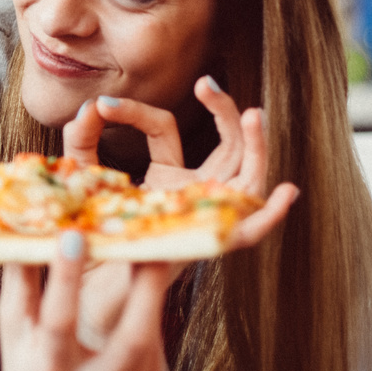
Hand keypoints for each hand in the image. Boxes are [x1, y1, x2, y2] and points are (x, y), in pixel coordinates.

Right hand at [0, 234, 172, 370]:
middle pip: (129, 338)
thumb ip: (19, 285)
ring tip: (152, 252)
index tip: (72, 236)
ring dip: (152, 294)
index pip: (58, 322)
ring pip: (149, 340)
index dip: (64, 278)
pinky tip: (146, 286)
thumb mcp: (13, 334)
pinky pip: (153, 347)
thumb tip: (22, 231)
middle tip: (147, 242)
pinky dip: (150, 313)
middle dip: (143, 288)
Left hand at [69, 82, 299, 247]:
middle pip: (226, 144)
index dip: (134, 112)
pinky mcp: (208, 245)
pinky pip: (249, 232)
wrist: (84, 286)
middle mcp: (195, 191)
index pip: (162, 128)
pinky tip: (288, 193)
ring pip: (246, 176)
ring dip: (256, 146)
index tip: (101, 104)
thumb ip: (83, 142)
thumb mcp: (84, 177)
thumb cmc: (89, 230)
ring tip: (253, 113)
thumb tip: (89, 108)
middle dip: (223, 112)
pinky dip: (271, 216)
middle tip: (205, 83)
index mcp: (167, 174)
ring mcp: (208, 216)